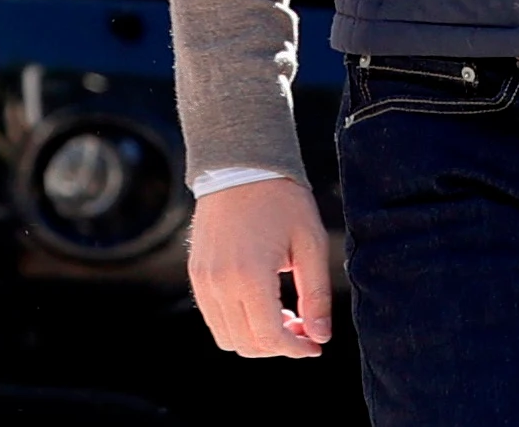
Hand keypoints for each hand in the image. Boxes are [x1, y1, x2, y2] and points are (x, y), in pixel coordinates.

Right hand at [187, 177, 333, 356]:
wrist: (241, 168)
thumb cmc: (283, 202)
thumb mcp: (311, 244)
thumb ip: (316, 295)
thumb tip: (321, 336)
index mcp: (250, 276)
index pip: (269, 337)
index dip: (295, 349)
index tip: (316, 346)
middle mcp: (219, 285)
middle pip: (246, 344)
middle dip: (278, 347)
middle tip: (305, 331)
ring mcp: (203, 282)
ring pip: (227, 338)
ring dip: (257, 340)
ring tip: (286, 318)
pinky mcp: (196, 276)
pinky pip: (215, 319)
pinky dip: (239, 325)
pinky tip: (264, 307)